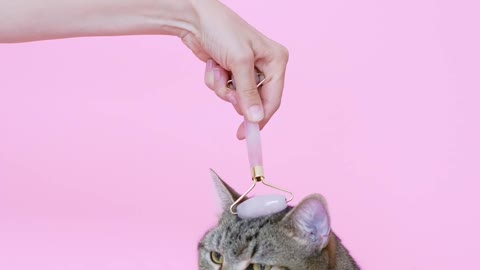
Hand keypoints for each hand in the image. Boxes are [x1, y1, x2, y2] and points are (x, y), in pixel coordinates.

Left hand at [181, 0, 288, 138]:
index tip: (246, 134)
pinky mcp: (231, 71)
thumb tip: (257, 119)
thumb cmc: (222, 30)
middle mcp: (265, 66)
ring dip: (222, 87)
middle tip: (227, 86)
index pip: (273, 99)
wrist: (195, 18)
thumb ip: (249, 93)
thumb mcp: (240, 62)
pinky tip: (213, 64)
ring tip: (218, 68)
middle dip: (236, 97)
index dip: (260, 118)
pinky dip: (215, 81)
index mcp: (276, 61)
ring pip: (236, 98)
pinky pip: (224, 89)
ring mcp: (246, 70)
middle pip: (254, 101)